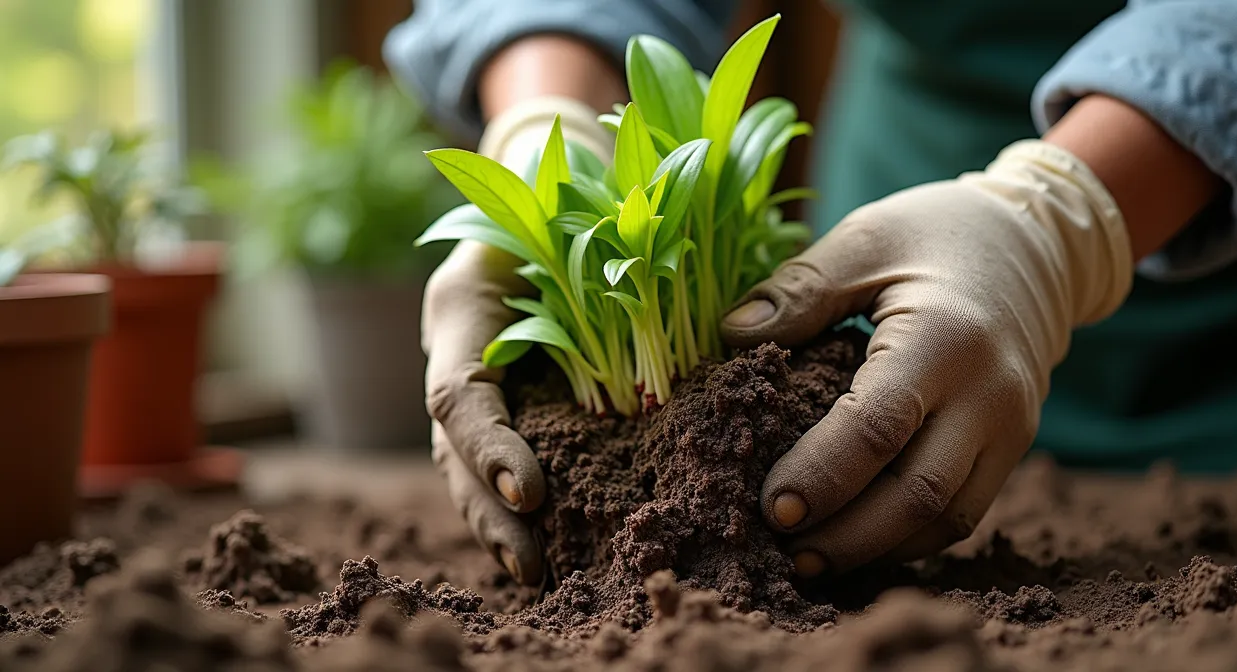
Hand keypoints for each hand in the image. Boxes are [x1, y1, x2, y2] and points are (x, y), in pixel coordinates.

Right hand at [423, 96, 612, 584]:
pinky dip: (520, 508)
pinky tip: (549, 550)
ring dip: (498, 524)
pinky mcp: (508, 399)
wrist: (547, 186)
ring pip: (469, 467)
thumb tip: (712, 317)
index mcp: (463, 310)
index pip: (459, 395)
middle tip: (533, 564)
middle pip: (454, 450)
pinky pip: (502, 460)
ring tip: (537, 575)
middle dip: (489, 511)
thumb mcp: (581, 210)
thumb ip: (615, 257)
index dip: (489, 449)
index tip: (532, 493)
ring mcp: (476, 380)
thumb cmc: (569, 194)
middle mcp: (460, 353)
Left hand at [721, 140, 1134, 576]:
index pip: (877, 429)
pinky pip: (964, 515)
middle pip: (916, 495)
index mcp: (944, 337)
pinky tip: (857, 543)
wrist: (1039, 246)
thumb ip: (800, 289)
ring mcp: (1011, 428)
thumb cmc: (938, 234)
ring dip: (875, 550)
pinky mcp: (1014, 448)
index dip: (820, 476)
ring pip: (945, 520)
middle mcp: (989, 395)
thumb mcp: (866, 238)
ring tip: (809, 560)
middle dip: (844, 535)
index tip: (768, 506)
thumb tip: (730, 335)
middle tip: (779, 547)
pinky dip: (909, 539)